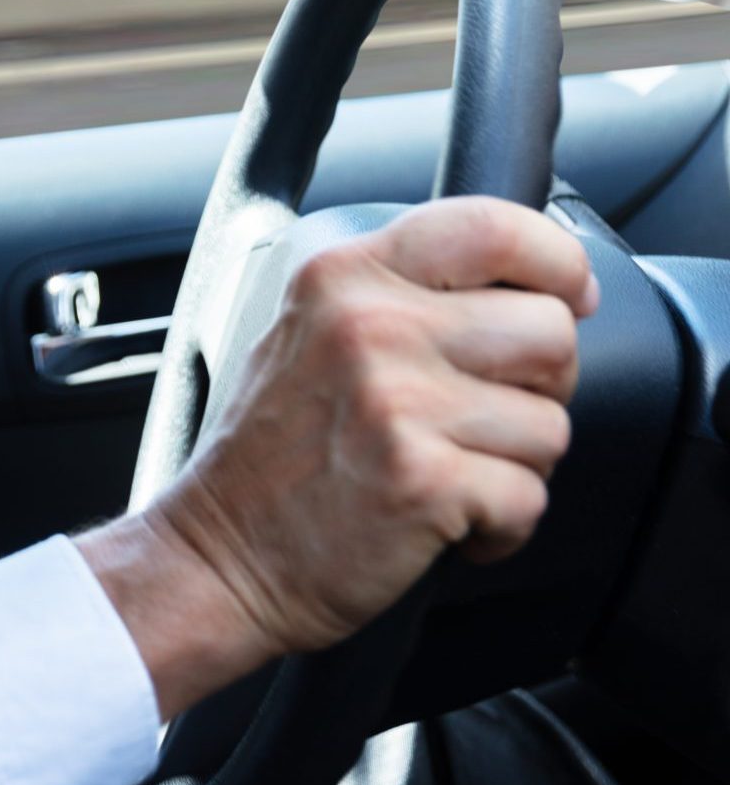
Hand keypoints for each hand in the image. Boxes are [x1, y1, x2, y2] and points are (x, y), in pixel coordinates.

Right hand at [76, 196, 597, 716]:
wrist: (215, 557)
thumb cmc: (270, 456)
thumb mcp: (308, 332)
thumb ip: (400, 294)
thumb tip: (537, 289)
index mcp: (344, 276)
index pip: (494, 227)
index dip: (558, 262)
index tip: (569, 297)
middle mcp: (370, 326)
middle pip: (550, 330)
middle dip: (540, 385)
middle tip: (481, 418)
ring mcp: (397, 402)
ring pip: (552, 424)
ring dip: (514, 465)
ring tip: (446, 472)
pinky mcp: (423, 480)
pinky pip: (529, 498)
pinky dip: (498, 527)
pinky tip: (443, 520)